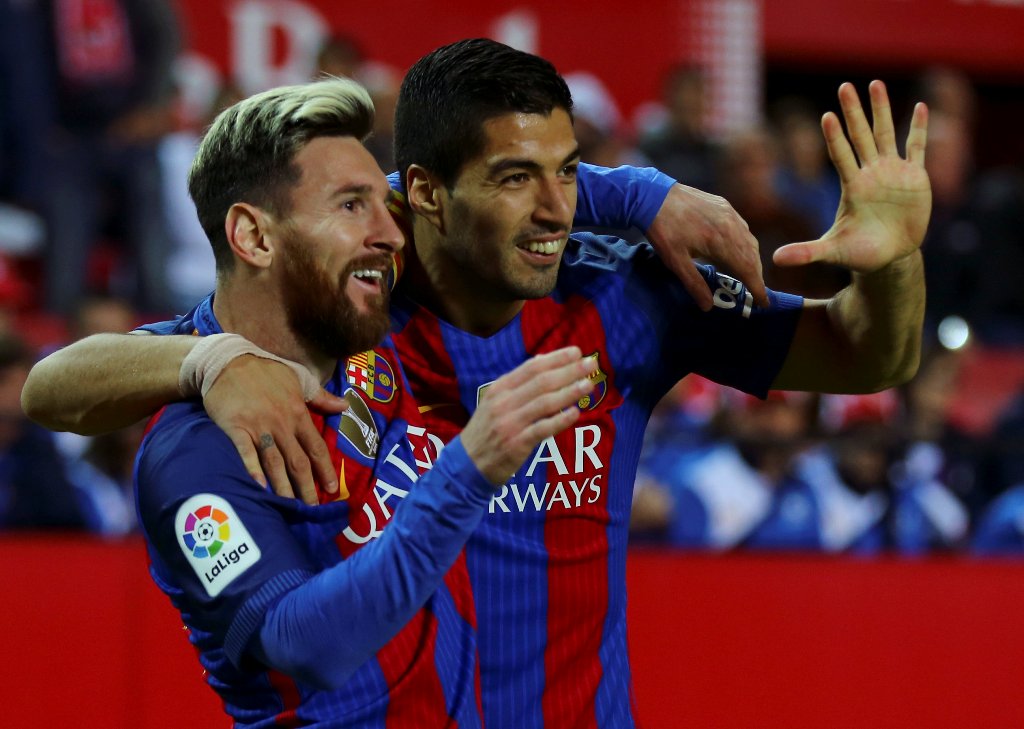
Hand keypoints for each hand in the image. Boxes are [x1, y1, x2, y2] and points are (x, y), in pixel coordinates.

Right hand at [203, 355, 348, 504]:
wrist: (228, 361)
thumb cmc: (266, 371)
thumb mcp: (299, 379)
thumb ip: (321, 397)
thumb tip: (346, 406)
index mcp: (298, 413)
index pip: (316, 447)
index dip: (325, 469)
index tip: (332, 488)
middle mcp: (282, 424)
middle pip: (298, 461)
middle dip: (306, 487)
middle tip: (311, 509)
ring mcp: (259, 427)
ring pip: (275, 462)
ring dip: (283, 486)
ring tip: (290, 506)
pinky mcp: (236, 428)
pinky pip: (246, 453)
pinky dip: (253, 471)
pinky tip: (260, 488)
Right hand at [459, 347, 596, 483]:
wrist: (466, 464)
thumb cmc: (486, 430)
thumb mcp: (494, 401)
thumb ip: (518, 382)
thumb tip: (543, 359)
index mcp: (499, 388)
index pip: (531, 367)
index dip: (556, 358)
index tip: (577, 352)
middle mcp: (503, 403)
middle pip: (542, 382)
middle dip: (569, 371)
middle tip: (591, 364)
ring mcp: (509, 424)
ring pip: (545, 403)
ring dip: (569, 392)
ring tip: (589, 385)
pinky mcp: (516, 445)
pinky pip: (542, 429)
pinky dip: (560, 420)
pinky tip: (575, 413)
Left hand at [645, 183, 768, 310]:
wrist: (653, 195)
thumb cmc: (663, 230)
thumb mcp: (675, 261)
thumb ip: (694, 284)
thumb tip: (708, 306)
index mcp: (721, 241)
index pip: (747, 269)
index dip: (757, 287)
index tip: (763, 302)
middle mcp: (731, 226)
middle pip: (752, 256)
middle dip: (756, 276)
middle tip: (756, 292)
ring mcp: (729, 213)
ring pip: (750, 241)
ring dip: (752, 260)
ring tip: (749, 275)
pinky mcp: (724, 206)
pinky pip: (743, 228)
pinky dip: (746, 243)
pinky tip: (739, 251)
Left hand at [774, 81, 930, 273]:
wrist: (890, 257)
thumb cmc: (859, 253)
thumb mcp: (832, 252)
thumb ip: (806, 253)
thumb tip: (773, 261)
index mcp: (852, 187)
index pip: (840, 156)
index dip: (835, 137)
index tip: (827, 116)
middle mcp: (870, 173)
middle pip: (861, 136)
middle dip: (854, 112)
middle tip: (845, 86)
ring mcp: (892, 173)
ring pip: (886, 134)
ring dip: (882, 109)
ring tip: (875, 83)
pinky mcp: (915, 178)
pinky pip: (917, 147)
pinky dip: (919, 128)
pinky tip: (920, 106)